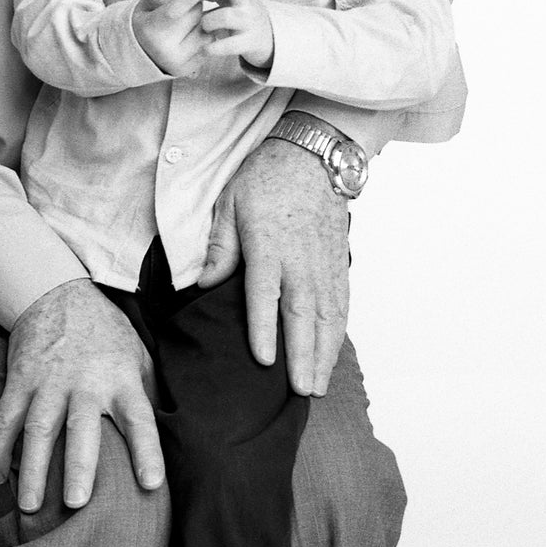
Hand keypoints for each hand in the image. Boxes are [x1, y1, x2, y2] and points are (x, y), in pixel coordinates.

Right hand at [0, 278, 164, 512]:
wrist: (55, 291)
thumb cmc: (105, 331)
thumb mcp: (138, 354)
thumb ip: (150, 392)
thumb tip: (174, 434)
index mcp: (120, 380)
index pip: (139, 419)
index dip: (146, 450)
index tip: (150, 483)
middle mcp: (84, 383)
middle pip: (80, 429)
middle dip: (78, 466)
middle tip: (76, 504)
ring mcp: (47, 382)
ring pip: (37, 429)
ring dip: (32, 469)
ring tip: (28, 507)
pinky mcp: (19, 379)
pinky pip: (6, 417)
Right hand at [131, 0, 209, 75]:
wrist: (143, 55)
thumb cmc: (146, 25)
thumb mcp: (145, 9)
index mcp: (151, 31)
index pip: (173, 11)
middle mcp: (164, 49)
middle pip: (194, 17)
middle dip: (196, 5)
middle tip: (188, 4)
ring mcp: (179, 61)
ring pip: (206, 32)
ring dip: (204, 22)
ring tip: (189, 21)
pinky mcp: (190, 68)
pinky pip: (209, 45)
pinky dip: (206, 36)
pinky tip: (195, 33)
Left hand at [198, 0, 274, 72]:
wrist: (267, 36)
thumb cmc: (240, 14)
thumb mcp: (231, 0)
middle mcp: (248, 6)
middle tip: (198, 10)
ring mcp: (250, 25)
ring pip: (227, 16)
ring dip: (208, 22)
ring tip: (204, 28)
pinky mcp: (249, 43)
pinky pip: (231, 44)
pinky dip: (215, 47)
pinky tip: (206, 48)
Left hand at [198, 137, 348, 395]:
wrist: (313, 155)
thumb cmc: (266, 177)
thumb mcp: (230, 204)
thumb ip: (220, 247)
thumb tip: (204, 283)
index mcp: (268, 247)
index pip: (265, 296)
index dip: (264, 329)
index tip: (264, 360)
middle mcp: (300, 261)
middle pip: (302, 315)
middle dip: (302, 356)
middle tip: (301, 392)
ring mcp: (324, 264)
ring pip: (327, 317)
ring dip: (324, 353)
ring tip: (318, 386)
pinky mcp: (339, 263)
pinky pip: (341, 304)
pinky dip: (338, 333)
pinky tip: (333, 353)